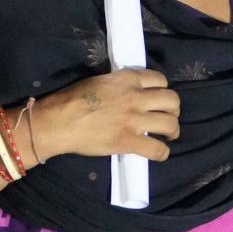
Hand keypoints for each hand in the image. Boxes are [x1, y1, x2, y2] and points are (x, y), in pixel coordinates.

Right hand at [33, 69, 180, 161]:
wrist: (58, 121)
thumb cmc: (73, 98)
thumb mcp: (101, 80)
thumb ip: (120, 83)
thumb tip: (130, 90)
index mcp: (128, 79)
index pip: (160, 79)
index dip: (163, 89)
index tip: (159, 98)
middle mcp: (136, 97)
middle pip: (172, 100)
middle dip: (174, 109)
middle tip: (168, 116)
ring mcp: (134, 120)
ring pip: (170, 123)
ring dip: (173, 130)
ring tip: (170, 134)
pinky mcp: (128, 141)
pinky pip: (156, 149)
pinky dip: (162, 152)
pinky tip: (160, 152)